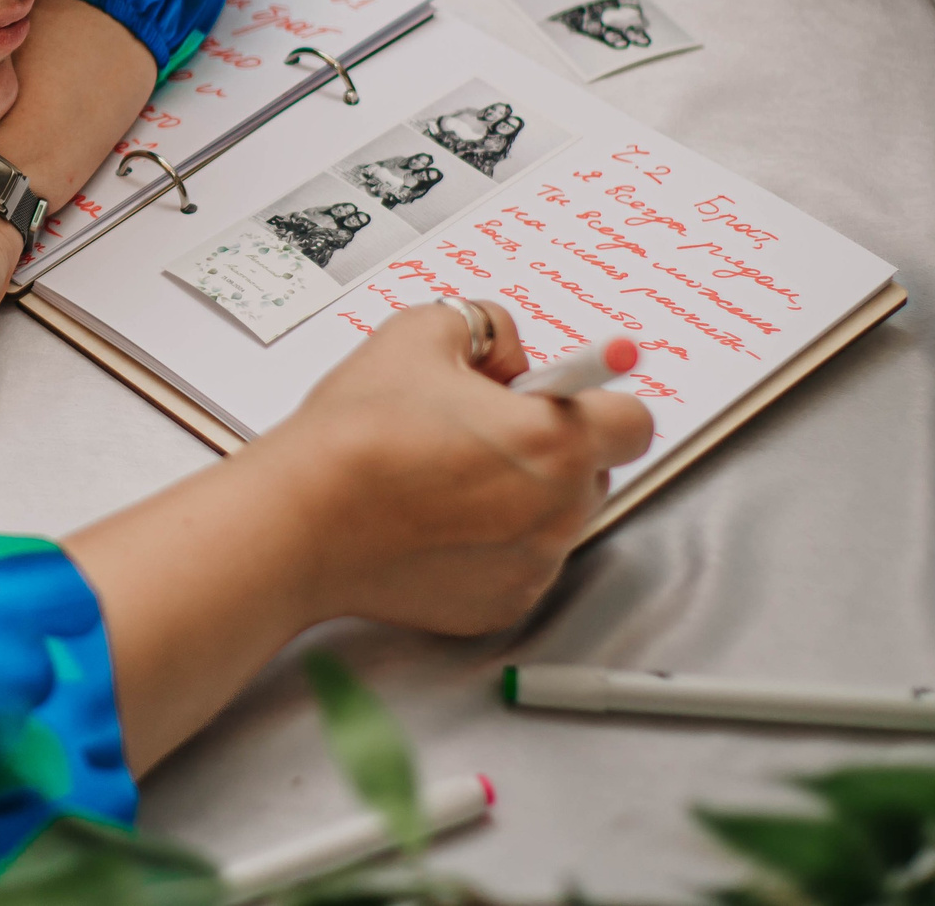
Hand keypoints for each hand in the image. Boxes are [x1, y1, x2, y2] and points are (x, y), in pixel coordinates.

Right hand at [257, 299, 654, 634]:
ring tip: (443, 477)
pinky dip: (489, 543)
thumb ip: (489, 328)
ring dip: (520, 496)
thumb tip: (511, 357)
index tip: (560, 397)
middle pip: (592, 471)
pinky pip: (518, 562)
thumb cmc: (357, 432)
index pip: (633, 422)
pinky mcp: (501, 605)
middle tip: (479, 431)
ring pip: (554, 519)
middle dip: (551, 448)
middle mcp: (559, 512)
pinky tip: (432, 521)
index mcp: (556, 440)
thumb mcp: (422, 330)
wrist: (300, 520)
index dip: (596, 401)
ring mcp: (532, 566)